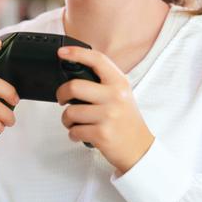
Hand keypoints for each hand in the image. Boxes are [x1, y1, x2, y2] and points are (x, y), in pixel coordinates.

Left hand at [56, 46, 155, 175]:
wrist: (139, 148)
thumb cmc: (125, 120)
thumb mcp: (120, 94)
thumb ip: (102, 82)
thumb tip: (74, 68)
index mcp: (119, 83)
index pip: (97, 60)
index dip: (77, 53)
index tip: (62, 52)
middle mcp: (115, 96)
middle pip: (74, 86)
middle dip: (61, 94)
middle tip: (62, 99)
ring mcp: (109, 115)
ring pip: (70, 112)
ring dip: (66, 119)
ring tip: (75, 122)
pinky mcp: (102, 134)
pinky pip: (75, 130)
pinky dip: (74, 134)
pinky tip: (82, 134)